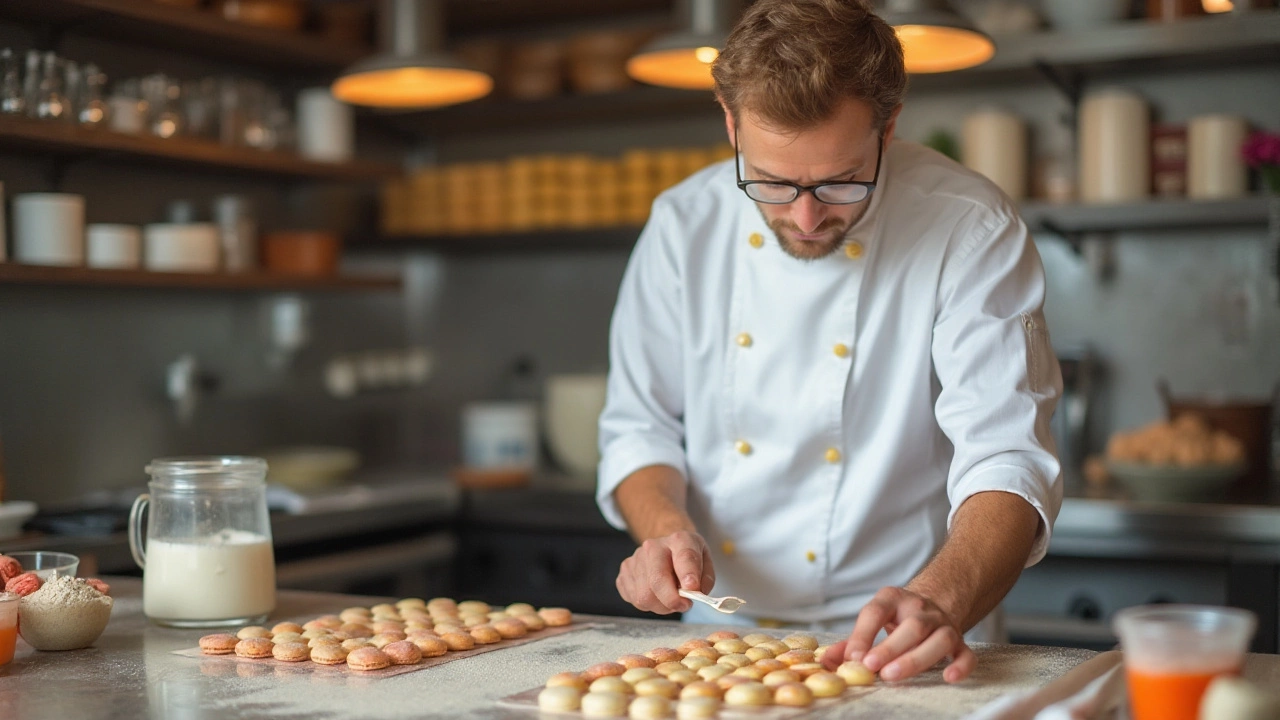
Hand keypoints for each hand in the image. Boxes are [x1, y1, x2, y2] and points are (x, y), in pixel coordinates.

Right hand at [616, 531, 714, 613]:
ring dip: (661, 605)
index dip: (688, 574)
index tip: (692, 588)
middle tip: (684, 605)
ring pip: (644, 596)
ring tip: (669, 597)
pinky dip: (648, 604)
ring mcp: (635, 558)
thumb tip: (694, 592)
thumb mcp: (706, 562)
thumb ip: (705, 579)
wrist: (666, 546)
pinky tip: (656, 593)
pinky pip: (634, 599)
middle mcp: (653, 546)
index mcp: (680, 540)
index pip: (684, 556)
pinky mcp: (624, 572)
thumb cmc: (687, 557)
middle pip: (657, 580)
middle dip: (671, 600)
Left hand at [821, 586, 976, 683]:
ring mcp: (942, 625)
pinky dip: (961, 665)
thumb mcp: (872, 620)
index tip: (852, 657)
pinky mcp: (960, 641)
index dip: (863, 634)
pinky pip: (966, 652)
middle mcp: (921, 609)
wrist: (932, 604)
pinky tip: (949, 677)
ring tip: (893, 675)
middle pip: (910, 626)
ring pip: (938, 639)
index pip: (876, 611)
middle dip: (890, 648)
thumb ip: (851, 641)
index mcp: (893, 599)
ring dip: (916, 658)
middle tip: (872, 667)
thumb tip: (827, 661)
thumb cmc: (895, 618)